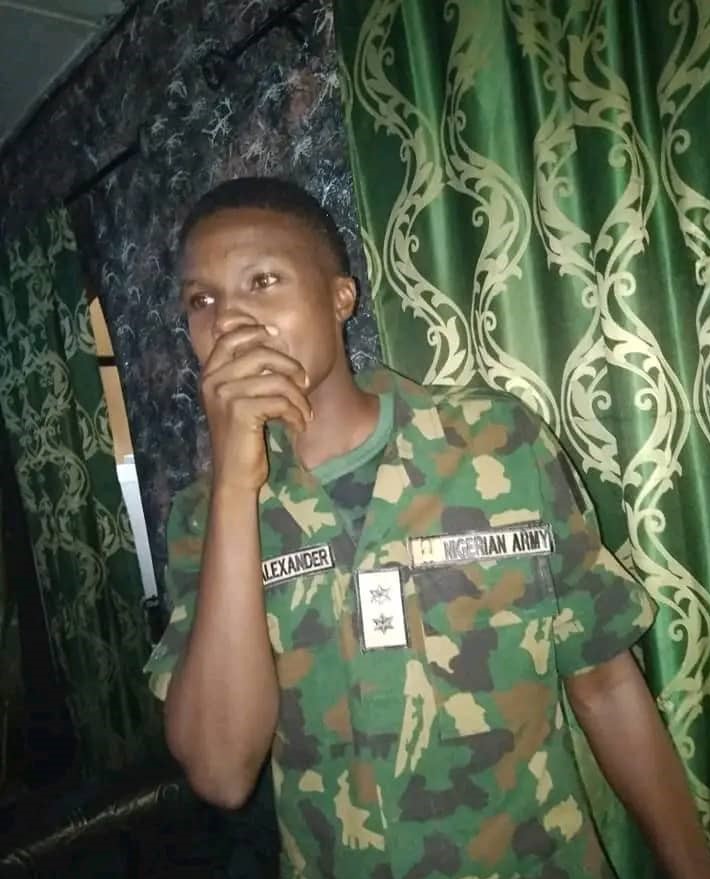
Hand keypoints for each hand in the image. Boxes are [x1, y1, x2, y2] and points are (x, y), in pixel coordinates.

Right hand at [200, 322, 310, 490]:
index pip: (229, 337)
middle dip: (291, 366)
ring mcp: (225, 396)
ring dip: (299, 399)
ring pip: (277, 380)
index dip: (255, 331)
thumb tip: (271, 340)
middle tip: (305, 383)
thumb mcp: (237, 400)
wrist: (234, 476)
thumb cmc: (242, 438)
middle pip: (261, 353)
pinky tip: (299, 426)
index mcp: (209, 375)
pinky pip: (281, 402)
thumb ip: (245, 374)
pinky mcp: (241, 412)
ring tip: (305, 413)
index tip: (277, 335)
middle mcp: (213, 381)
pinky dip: (296, 414)